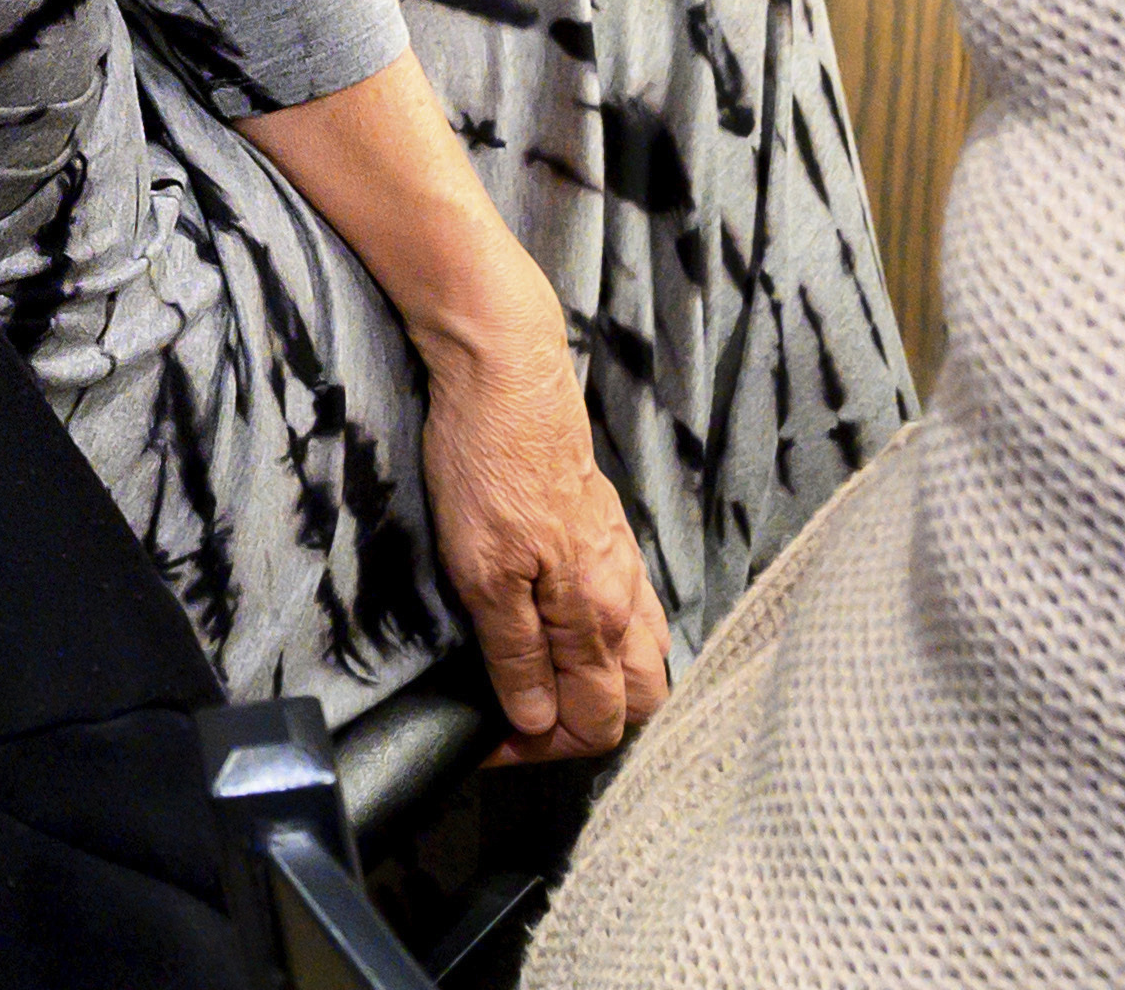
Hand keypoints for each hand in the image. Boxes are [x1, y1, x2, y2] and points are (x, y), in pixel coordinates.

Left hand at [414, 308, 669, 759]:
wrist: (507, 377)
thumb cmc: (488, 468)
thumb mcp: (482, 570)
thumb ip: (516, 652)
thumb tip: (540, 722)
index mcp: (597, 614)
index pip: (597, 720)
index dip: (541, 748)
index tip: (487, 741)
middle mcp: (624, 597)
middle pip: (641, 701)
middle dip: (587, 729)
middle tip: (520, 724)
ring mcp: (623, 565)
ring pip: (642, 659)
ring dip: (601, 690)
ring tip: (541, 689)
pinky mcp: (609, 537)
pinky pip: (631, 617)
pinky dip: (606, 648)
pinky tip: (564, 638)